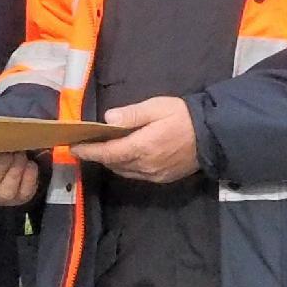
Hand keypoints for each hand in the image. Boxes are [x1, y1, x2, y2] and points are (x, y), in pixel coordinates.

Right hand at [0, 151, 43, 205]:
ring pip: (6, 192)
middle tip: (9, 151)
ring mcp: (0, 199)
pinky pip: (24, 192)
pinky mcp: (19, 199)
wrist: (11, 164)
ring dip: (15, 171)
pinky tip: (30, 164)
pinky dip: (30, 177)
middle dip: (0, 166)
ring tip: (21, 155)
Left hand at [74, 97, 200, 183]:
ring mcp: (154, 174)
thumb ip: (131, 114)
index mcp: (142, 147)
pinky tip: (126, 155)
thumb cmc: (183, 117)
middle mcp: (145, 165)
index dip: (88, 152)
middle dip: (98, 155)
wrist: (213, 135)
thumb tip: (108, 119)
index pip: (107, 153)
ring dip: (112, 161)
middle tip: (88, 144)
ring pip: (123, 171)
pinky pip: (136, 174)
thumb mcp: (157, 107)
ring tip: (105, 148)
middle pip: (113, 163)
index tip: (73, 148)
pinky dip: (126, 166)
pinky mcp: (162, 178)